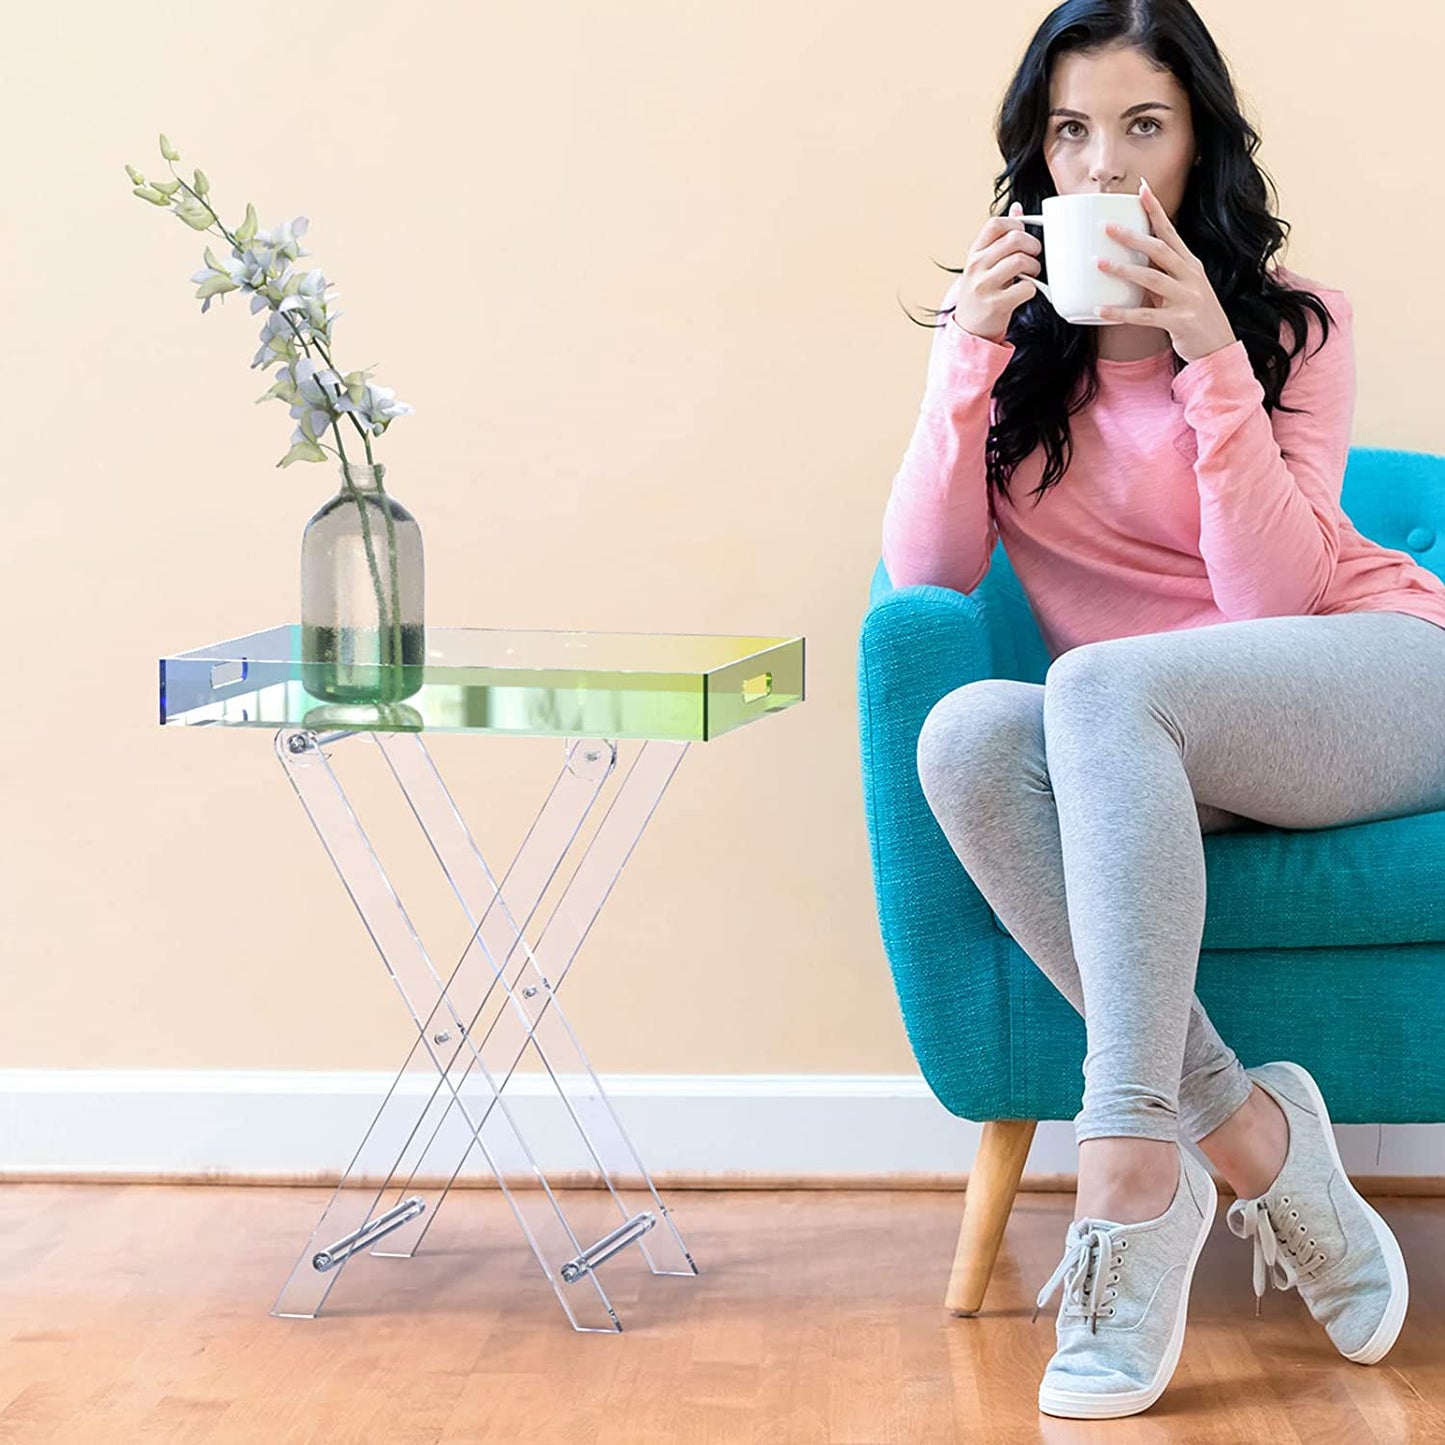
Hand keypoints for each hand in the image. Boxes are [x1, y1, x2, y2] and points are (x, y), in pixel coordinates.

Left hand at [1093, 178, 1236, 364]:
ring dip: (1123, 269)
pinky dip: (1121, 313)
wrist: (1219, 348)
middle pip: (1160, 249)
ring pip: (1152, 278)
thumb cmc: (1195, 316)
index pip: (1171, 231)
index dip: (1156, 210)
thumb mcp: (1182, 289)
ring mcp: (1187, 298)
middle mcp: (1191, 276)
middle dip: (1133, 236)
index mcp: (1190, 265)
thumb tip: (1132, 263)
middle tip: (1106, 226)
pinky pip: (1145, 316)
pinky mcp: (1179, 322)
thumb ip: (1160, 276)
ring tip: (1098, 263)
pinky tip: (1100, 310)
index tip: (1141, 189)